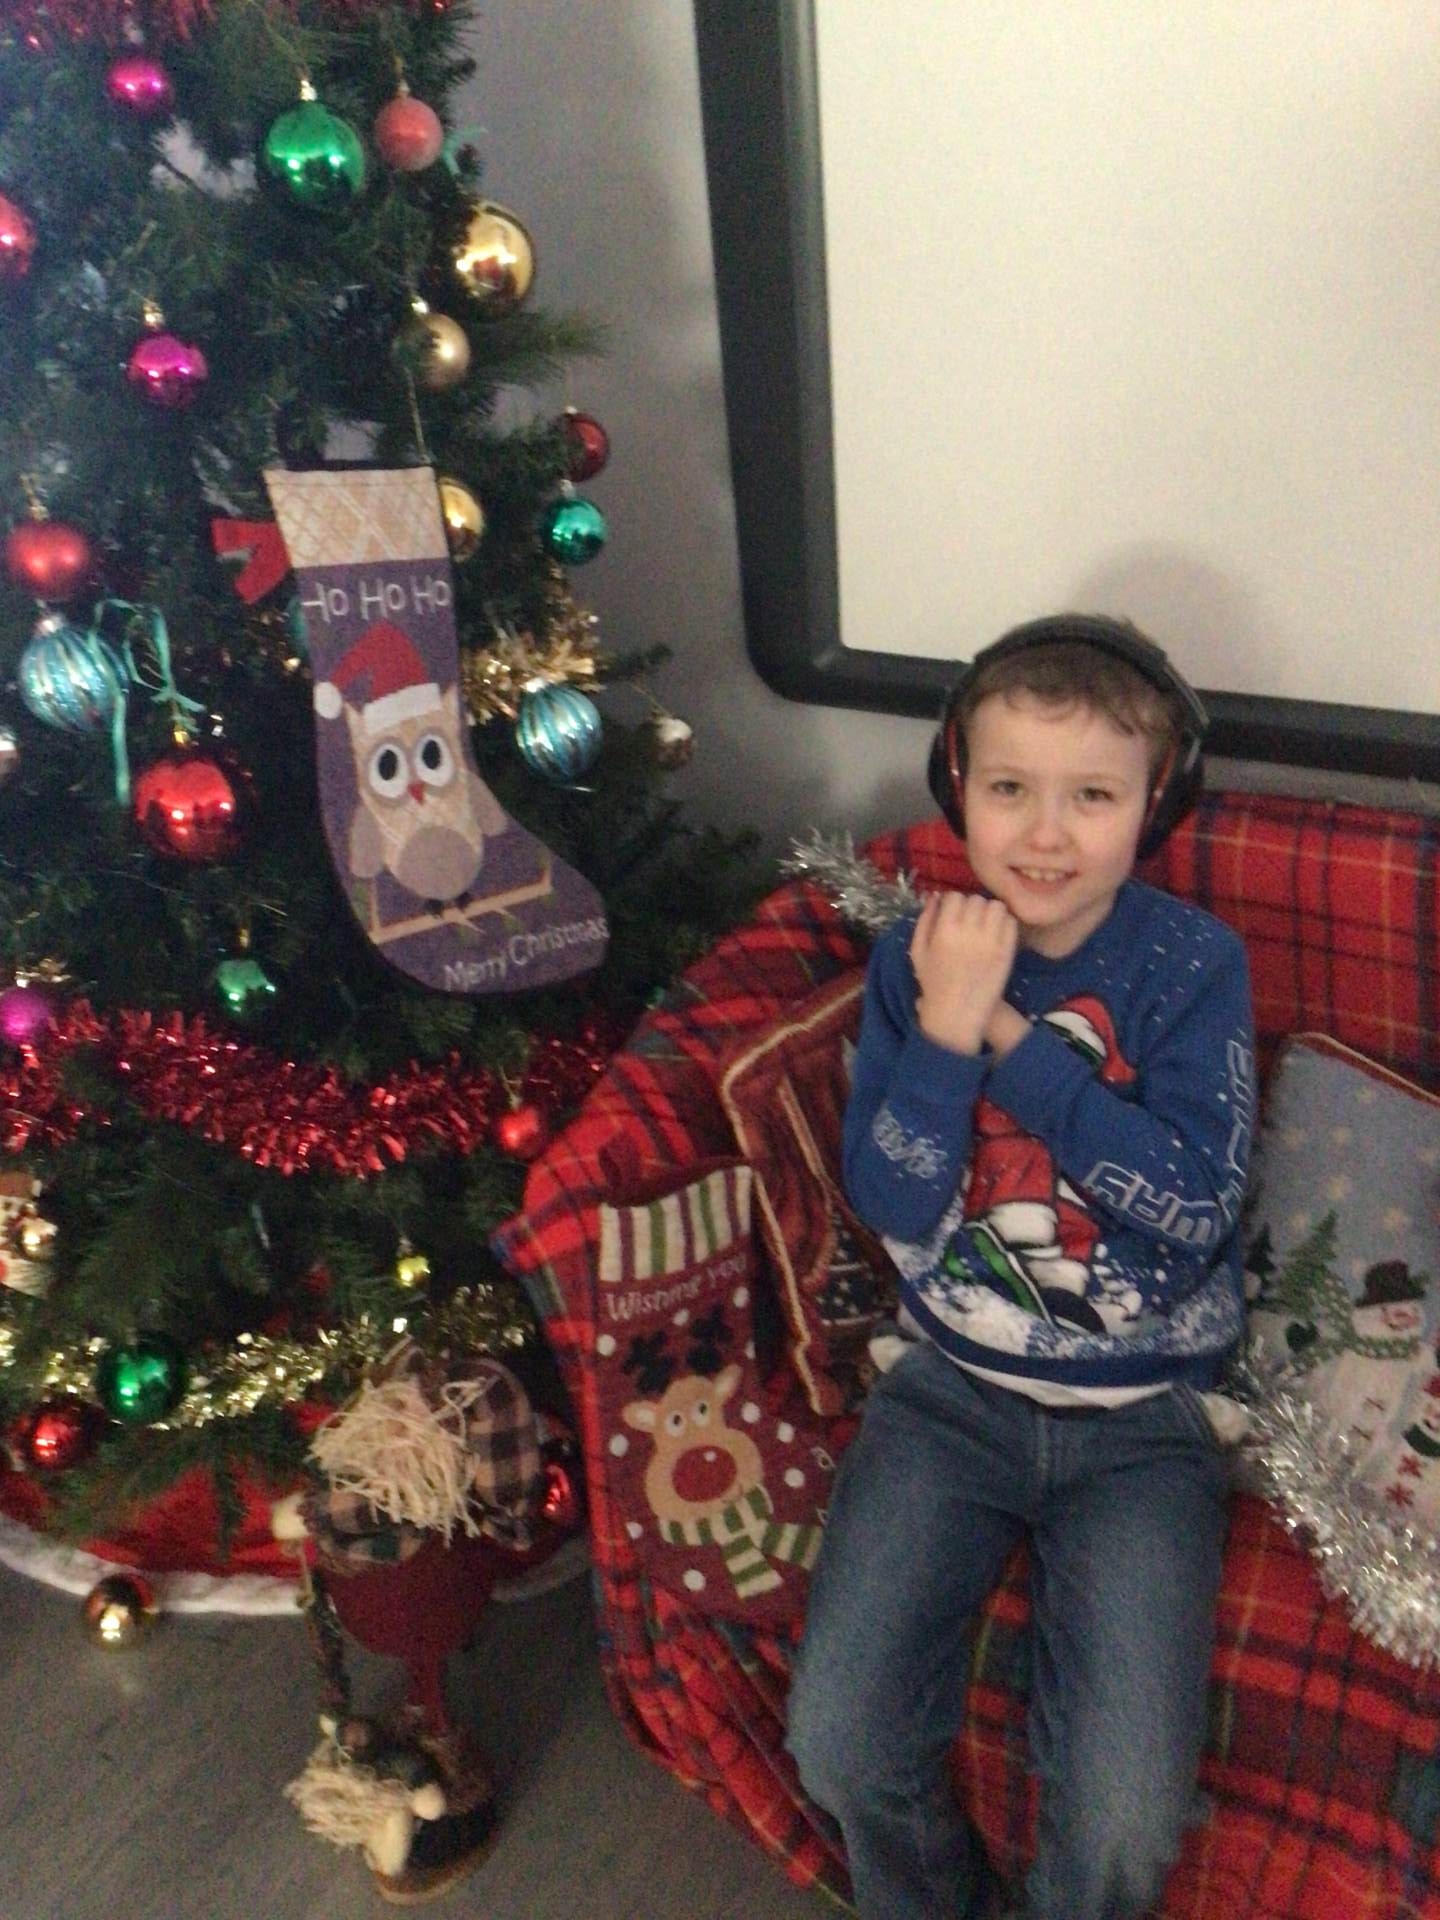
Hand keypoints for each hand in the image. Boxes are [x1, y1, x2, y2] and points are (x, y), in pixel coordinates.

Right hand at [910, 892, 1018, 1053]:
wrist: (956, 1014)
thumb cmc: (932, 983)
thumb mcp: (918, 951)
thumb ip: (925, 921)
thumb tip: (935, 896)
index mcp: (944, 931)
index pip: (955, 897)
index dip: (953, 903)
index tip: (953, 914)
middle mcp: (969, 932)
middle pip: (976, 899)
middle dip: (972, 907)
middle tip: (970, 921)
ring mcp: (991, 942)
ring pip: (997, 906)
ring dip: (990, 912)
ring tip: (985, 925)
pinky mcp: (1007, 952)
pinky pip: (1011, 923)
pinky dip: (1004, 923)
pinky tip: (996, 934)